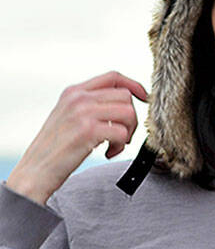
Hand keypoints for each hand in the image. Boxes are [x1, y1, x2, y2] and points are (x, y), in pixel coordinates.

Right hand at [6, 72, 147, 204]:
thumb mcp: (68, 116)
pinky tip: (108, 153)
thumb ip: (91, 105)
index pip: (113, 77)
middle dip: (131, 118)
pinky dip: (121, 146)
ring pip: (129, 113)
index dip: (134, 85)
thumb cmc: (55, 148)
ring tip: (115, 145)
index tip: (144, 98)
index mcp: (73, 92)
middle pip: (125, 96)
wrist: (35, 171)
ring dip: (128, 132)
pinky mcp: (88, 131)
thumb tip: (125, 102)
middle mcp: (78, 98)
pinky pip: (122, 132)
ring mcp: (82, 113)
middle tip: (122, 136)